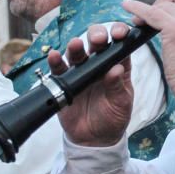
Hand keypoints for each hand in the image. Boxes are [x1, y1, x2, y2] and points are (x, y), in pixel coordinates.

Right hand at [48, 23, 133, 146]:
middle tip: (98, 38)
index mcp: (116, 66)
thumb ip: (117, 87)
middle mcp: (98, 65)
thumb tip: (116, 69)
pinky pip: (59, 68)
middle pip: (96, 43)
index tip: (120, 34)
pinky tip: (54, 56)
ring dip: (75, 46)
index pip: (119, 45)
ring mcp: (80, 71)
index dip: (120, 34)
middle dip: (97, 35)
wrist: (94, 139)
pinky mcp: (64, 81)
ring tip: (75, 45)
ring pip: (77, 52)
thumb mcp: (121, 104)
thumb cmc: (113, 118)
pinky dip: (55, 60)